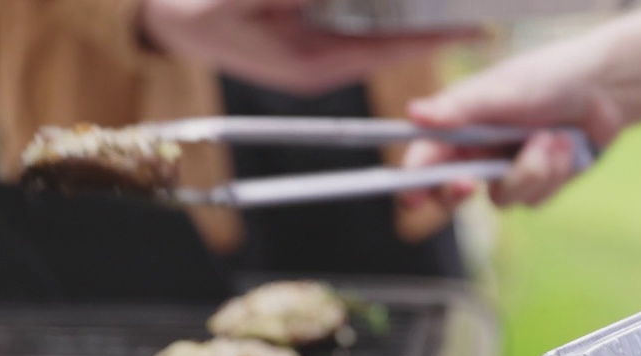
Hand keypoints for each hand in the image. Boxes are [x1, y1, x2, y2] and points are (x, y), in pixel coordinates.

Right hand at [139, 0, 476, 95]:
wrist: (161, 14)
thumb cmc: (193, 8)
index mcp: (312, 64)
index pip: (390, 49)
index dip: (436, 36)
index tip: (479, 27)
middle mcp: (323, 60)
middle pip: (394, 37)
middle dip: (433, 20)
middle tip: (479, 13)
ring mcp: (317, 45)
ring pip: (380, 25)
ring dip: (408, 10)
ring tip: (455, 7)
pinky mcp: (310, 30)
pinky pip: (356, 16)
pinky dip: (382, 8)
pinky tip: (405, 2)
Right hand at [401, 30, 623, 208]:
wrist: (606, 89)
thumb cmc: (551, 78)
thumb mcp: (502, 91)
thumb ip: (458, 110)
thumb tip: (414, 113)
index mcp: (461, 125)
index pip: (426, 157)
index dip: (413, 180)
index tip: (412, 197)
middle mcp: (479, 151)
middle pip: (450, 193)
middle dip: (458, 192)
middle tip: (468, 184)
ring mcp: (508, 170)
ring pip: (501, 198)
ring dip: (530, 170)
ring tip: (551, 137)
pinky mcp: (537, 185)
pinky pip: (534, 199)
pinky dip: (554, 173)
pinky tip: (566, 147)